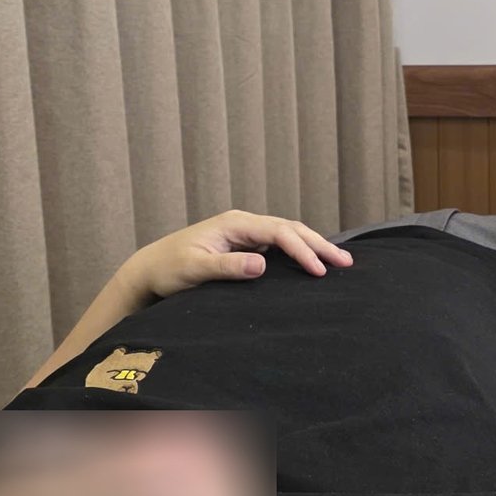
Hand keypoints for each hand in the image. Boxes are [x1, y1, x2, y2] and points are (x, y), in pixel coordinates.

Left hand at [126, 211, 353, 300]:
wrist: (150, 270)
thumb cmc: (169, 269)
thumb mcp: (195, 270)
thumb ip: (228, 267)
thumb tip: (263, 264)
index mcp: (235, 224)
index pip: (279, 232)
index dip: (302, 250)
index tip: (319, 271)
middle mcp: (243, 224)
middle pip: (290, 229)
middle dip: (319, 244)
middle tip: (346, 262)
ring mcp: (245, 234)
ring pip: (287, 235)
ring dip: (313, 247)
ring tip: (339, 262)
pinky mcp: (244, 246)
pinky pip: (278, 246)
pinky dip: (299, 252)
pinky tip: (313, 262)